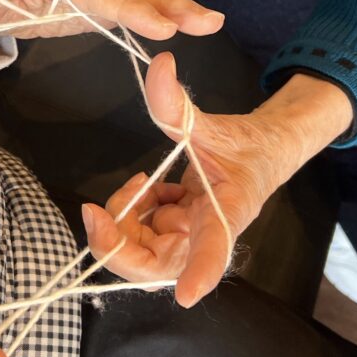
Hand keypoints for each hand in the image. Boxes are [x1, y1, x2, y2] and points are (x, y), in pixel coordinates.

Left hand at [82, 54, 352, 307]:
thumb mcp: (212, 122)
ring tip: (140, 183)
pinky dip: (133, 213)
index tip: (186, 294)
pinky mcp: (175, 235)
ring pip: (141, 254)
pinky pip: (141, 237)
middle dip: (118, 245)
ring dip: (123, 224)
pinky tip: (150, 188)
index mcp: (229, 212)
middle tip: (97, 211)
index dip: (201, 272)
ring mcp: (187, 239)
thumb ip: (177, 101)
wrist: (260, 155)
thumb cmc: (245, 146)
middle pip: (155, 267)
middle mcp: (205, 236)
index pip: (216, 247)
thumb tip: (159, 62)